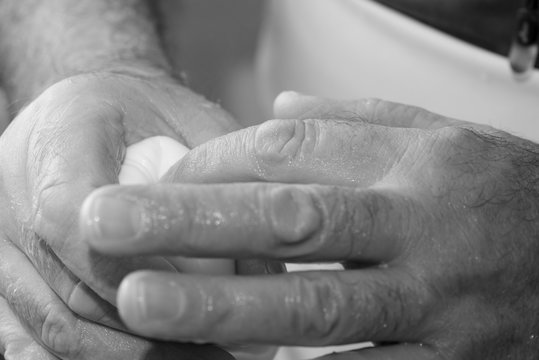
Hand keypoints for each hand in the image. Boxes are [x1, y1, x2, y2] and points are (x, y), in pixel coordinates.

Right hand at [0, 69, 237, 357]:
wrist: (104, 115)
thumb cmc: (156, 117)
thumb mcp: (198, 128)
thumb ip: (223, 184)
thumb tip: (265, 268)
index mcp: (62, 130)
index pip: (70, 213)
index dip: (129, 269)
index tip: (196, 302)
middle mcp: (13, 185)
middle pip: (68, 285)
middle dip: (147, 330)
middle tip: (215, 349)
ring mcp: (1, 235)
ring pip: (53, 323)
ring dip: (126, 354)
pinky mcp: (8, 271)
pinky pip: (33, 333)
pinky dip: (89, 357)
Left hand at [82, 92, 538, 358]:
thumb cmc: (503, 196)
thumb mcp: (443, 136)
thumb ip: (359, 120)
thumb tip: (278, 107)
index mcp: (418, 162)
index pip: (297, 149)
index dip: (221, 161)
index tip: (165, 176)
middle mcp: (423, 229)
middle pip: (293, 219)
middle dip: (194, 223)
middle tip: (112, 223)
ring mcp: (436, 306)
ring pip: (317, 306)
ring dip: (225, 307)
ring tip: (146, 302)